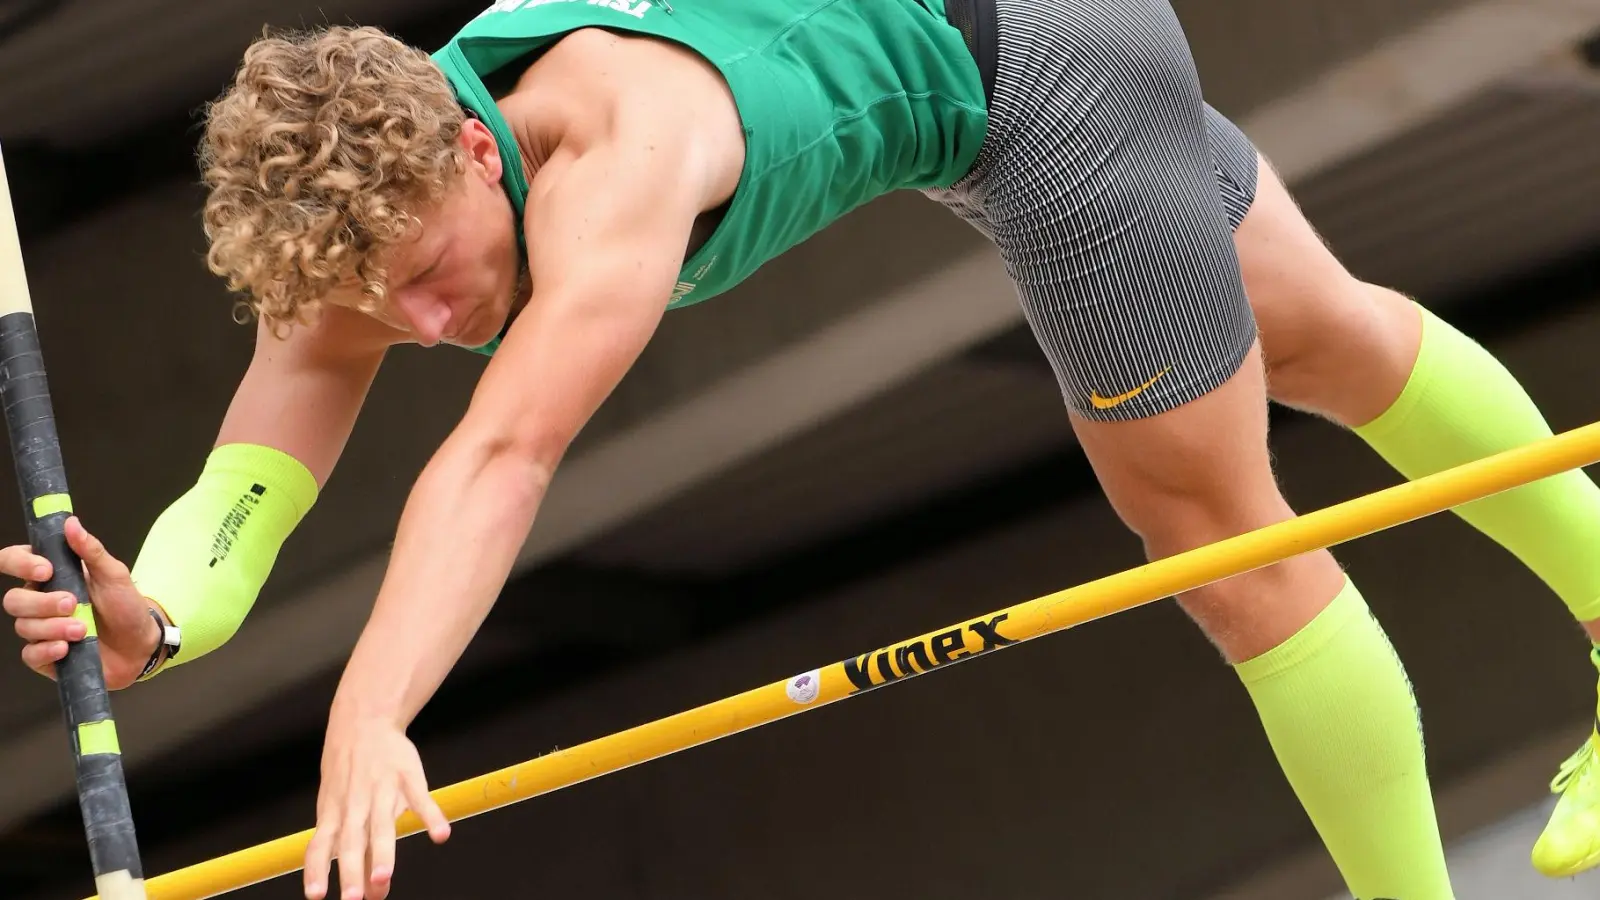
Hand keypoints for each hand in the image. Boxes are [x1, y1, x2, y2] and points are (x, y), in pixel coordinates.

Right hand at [1, 516, 159, 687]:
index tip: (45, 569)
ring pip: (23, 626)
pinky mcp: (45, 656)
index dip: (19, 563)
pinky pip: (30, 655)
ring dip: (53, 628)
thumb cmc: (126, 606)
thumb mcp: (115, 574)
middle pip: (14, 599)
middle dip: (42, 603)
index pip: (14, 561)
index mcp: (52, 576)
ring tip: (82, 630)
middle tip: (72, 604)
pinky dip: (46, 651)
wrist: (141, 644)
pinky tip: (66, 648)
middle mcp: (40, 601)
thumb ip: (91, 550)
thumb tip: (72, 523)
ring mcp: (41, 629)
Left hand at [303, 715, 450, 899]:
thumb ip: (354, 848)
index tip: (317, 896)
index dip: (317, 870)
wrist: (363, 721)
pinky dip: (431, 817)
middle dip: (352, 871)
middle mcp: (355, 804)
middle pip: (353, 841)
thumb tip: (370, 892)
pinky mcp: (408, 776)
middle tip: (352, 899)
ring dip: (383, 852)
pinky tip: (441, 835)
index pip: (322, 845)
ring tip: (384, 878)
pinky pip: (421, 799)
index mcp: (334, 813)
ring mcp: (381, 789)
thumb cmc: (348, 774)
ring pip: (382, 824)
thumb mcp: (340, 807)